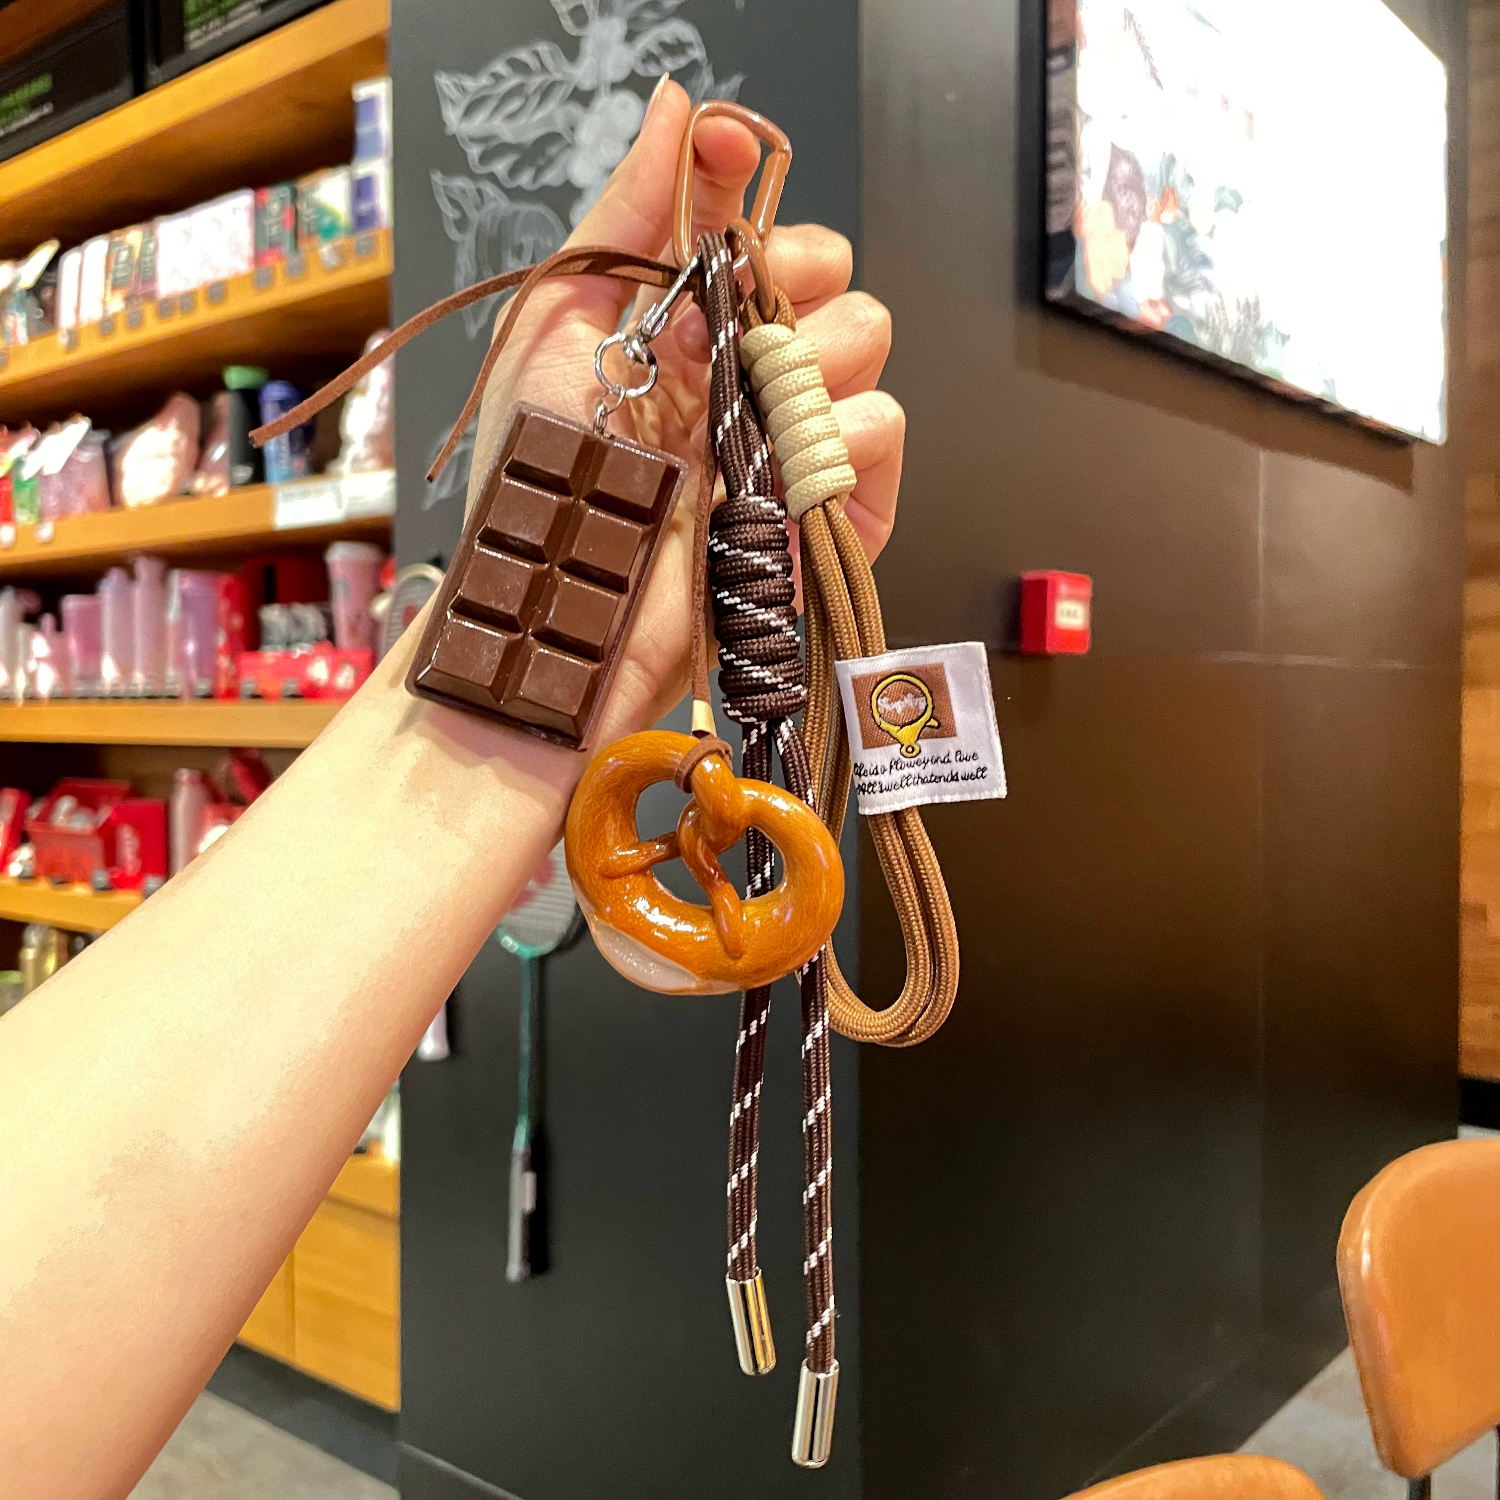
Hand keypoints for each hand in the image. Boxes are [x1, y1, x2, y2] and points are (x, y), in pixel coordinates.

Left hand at [466, 78, 904, 741]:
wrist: (561, 613)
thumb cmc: (538, 484)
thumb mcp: (559, 326)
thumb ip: (627, 215)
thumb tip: (680, 107)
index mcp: (693, 330)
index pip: (763, 229)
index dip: (753, 189)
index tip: (730, 167)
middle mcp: (751, 378)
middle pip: (835, 277)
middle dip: (790, 282)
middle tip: (723, 337)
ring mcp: (795, 445)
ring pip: (865, 343)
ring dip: (806, 362)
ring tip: (739, 419)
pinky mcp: (830, 513)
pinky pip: (881, 433)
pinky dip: (841, 441)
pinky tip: (782, 470)